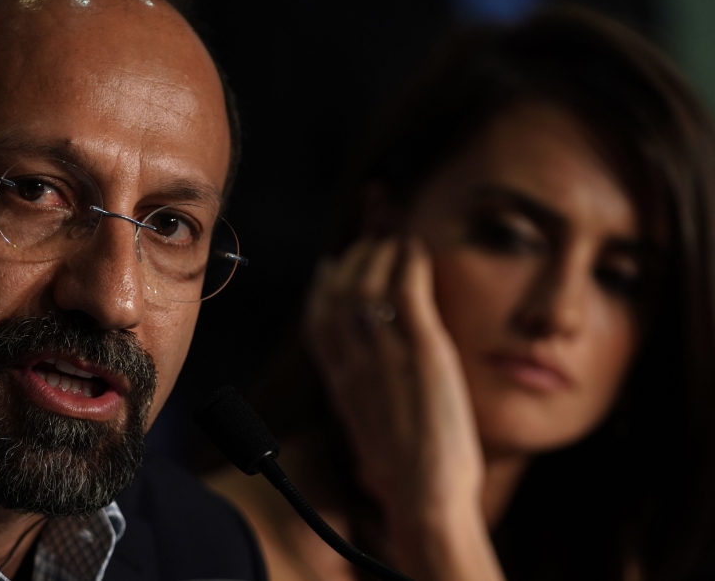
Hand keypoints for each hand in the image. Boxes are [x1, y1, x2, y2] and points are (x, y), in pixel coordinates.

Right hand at [306, 237, 501, 580]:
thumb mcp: (368, 433)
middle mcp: (353, 361)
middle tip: (372, 241)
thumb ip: (364, 400)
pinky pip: (407, 287)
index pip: (317, 318)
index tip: (331, 266)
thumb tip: (365, 389)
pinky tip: (417, 251)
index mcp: (338, 381)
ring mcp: (384, 351)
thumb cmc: (405, 477)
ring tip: (398, 242)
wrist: (422, 498)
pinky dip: (409, 261)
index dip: (322, 285)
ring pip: (368, 280)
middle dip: (352, 257)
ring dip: (381, 253)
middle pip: (337, 290)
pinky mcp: (420, 348)